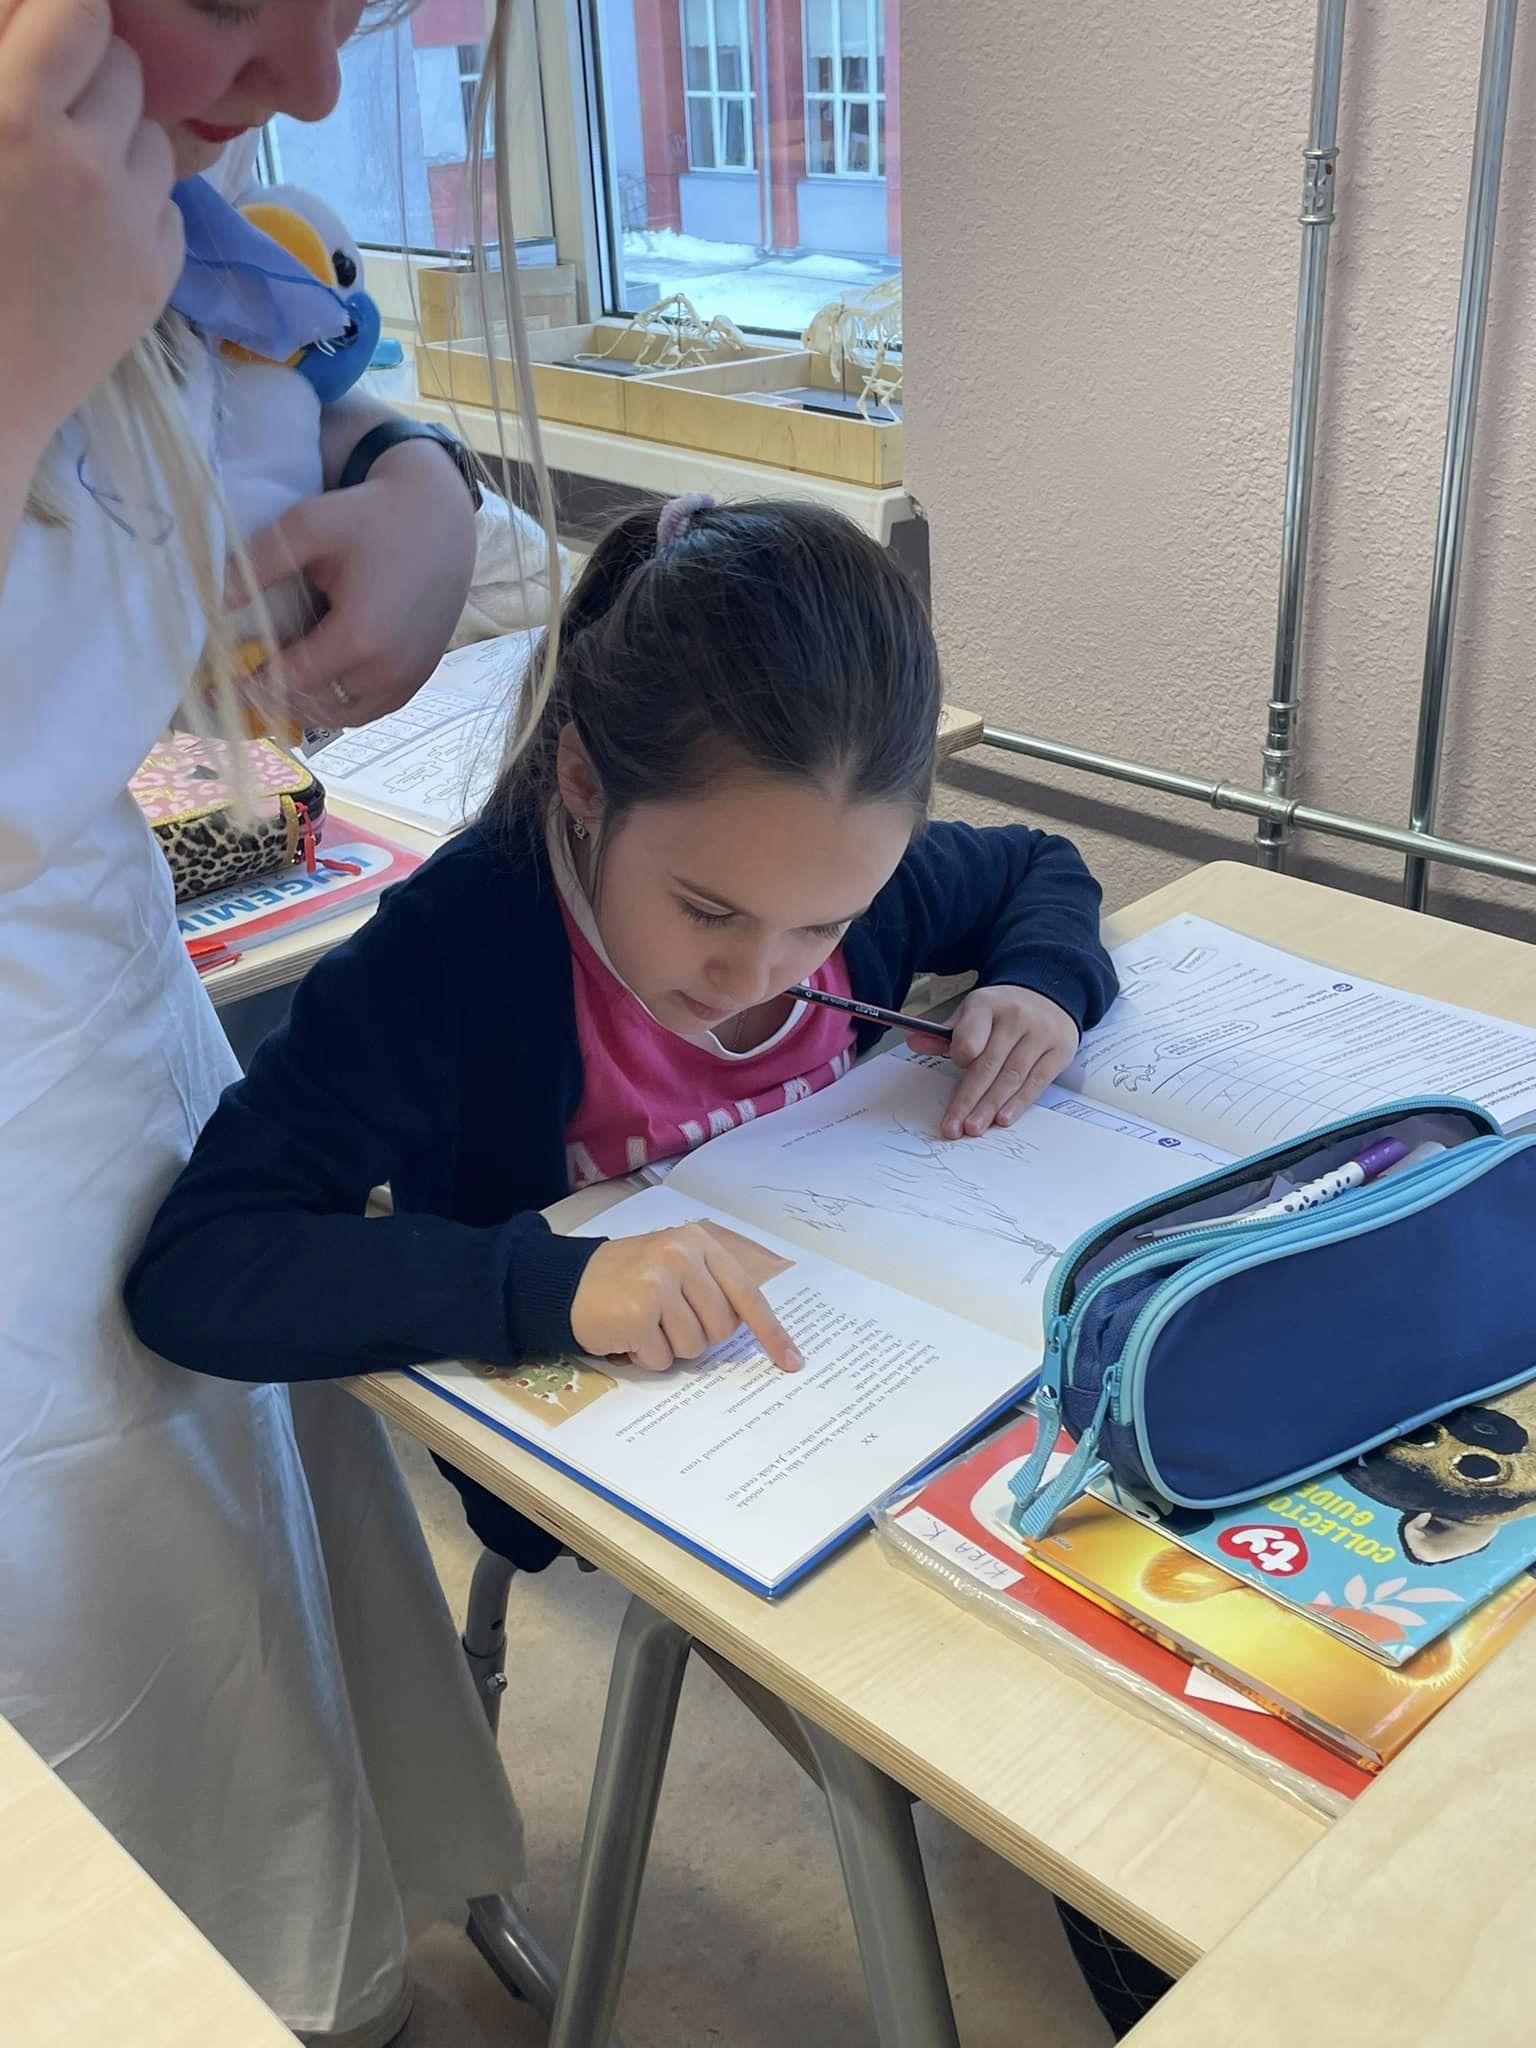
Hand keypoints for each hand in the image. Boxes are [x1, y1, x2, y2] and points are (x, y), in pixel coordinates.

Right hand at [0, 0, 179, 460]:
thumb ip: (1, 78)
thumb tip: (25, 26)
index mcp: (13, 116)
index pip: (79, 11)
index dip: (66, 14)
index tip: (45, 36)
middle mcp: (85, 161)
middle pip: (125, 68)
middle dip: (91, 74)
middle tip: (49, 108)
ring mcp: (131, 222)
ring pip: (154, 137)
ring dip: (119, 139)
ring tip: (69, 176)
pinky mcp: (158, 275)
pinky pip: (165, 205)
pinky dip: (136, 204)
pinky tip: (88, 233)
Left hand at [235, 438, 476, 726]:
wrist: (439, 516)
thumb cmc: (372, 517)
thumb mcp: (309, 525)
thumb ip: (260, 562)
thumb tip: (218, 600)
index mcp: (360, 637)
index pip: (290, 681)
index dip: (253, 681)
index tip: (225, 676)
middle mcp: (388, 670)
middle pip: (315, 705)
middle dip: (276, 695)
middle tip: (247, 678)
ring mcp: (408, 678)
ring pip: (344, 716)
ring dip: (309, 704)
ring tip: (284, 679)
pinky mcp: (419, 676)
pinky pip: (371, 709)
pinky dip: (341, 703)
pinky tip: (321, 678)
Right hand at [571, 1223, 802, 1374]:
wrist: (568, 1282)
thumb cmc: (629, 1278)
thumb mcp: (676, 1266)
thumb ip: (713, 1287)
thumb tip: (757, 1331)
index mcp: (698, 1243)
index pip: (747, 1294)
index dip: (771, 1332)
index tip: (791, 1361)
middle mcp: (681, 1257)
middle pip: (722, 1328)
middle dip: (698, 1335)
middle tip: (667, 1319)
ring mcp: (658, 1283)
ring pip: (694, 1347)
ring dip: (669, 1347)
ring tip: (645, 1324)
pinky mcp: (637, 1313)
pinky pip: (662, 1358)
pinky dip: (646, 1357)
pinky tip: (628, 1334)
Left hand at [911, 986, 1078, 1138]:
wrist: (1049, 993)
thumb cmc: (1004, 1009)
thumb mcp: (973, 1010)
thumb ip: (947, 1032)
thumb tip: (915, 1043)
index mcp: (988, 1004)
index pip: (970, 1036)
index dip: (961, 1055)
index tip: (955, 1067)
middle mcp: (1016, 1018)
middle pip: (988, 1064)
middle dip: (969, 1099)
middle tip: (955, 1126)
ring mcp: (1041, 1034)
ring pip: (1011, 1077)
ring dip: (990, 1107)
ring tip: (974, 1127)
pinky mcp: (1060, 1051)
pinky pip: (1036, 1082)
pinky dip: (1019, 1103)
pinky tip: (1004, 1118)